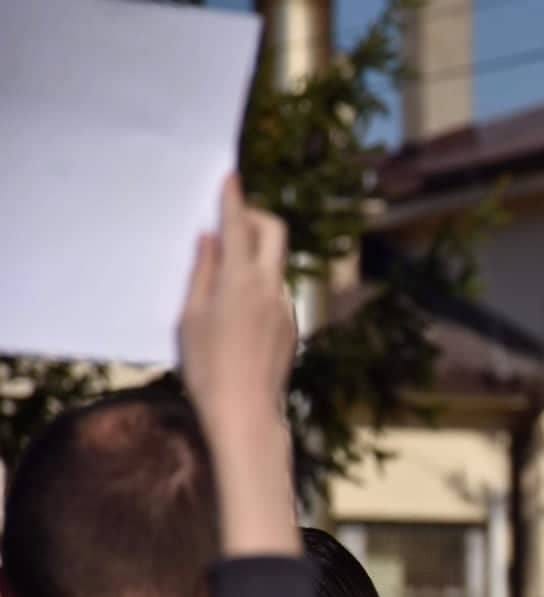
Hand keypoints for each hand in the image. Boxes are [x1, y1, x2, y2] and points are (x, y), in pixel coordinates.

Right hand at [179, 175, 295, 432]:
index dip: (234, 198)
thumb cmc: (207, 367)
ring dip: (256, 253)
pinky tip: (237, 307)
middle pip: (274, 231)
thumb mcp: (191, 317)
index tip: (231, 177)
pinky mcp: (291, 325)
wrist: (247, 411)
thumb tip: (210, 238)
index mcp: (241, 280)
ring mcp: (286, 305)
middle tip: (233, 218)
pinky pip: (276, 290)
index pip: (238, 225)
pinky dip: (259, 283)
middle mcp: (271, 286)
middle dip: (256, 216)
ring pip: (276, 262)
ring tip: (224, 269)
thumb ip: (203, 272)